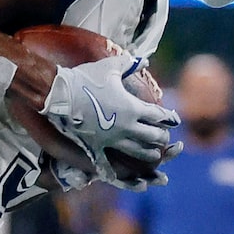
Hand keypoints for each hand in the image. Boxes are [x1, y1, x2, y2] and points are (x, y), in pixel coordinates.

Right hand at [41, 55, 178, 179]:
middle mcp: (127, 126)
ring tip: (154, 154)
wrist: (59, 95)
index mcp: (133, 108)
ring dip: (149, 153)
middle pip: (154, 137)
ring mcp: (112, 139)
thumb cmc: (85, 78)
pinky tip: (126, 173)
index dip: (169, 118)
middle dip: (161, 137)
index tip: (173, 119)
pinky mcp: (97, 146)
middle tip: (163, 136)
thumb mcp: (110, 66)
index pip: (159, 116)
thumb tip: (143, 60)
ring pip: (139, 152)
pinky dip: (120, 170)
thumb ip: (129, 64)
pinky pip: (110, 163)